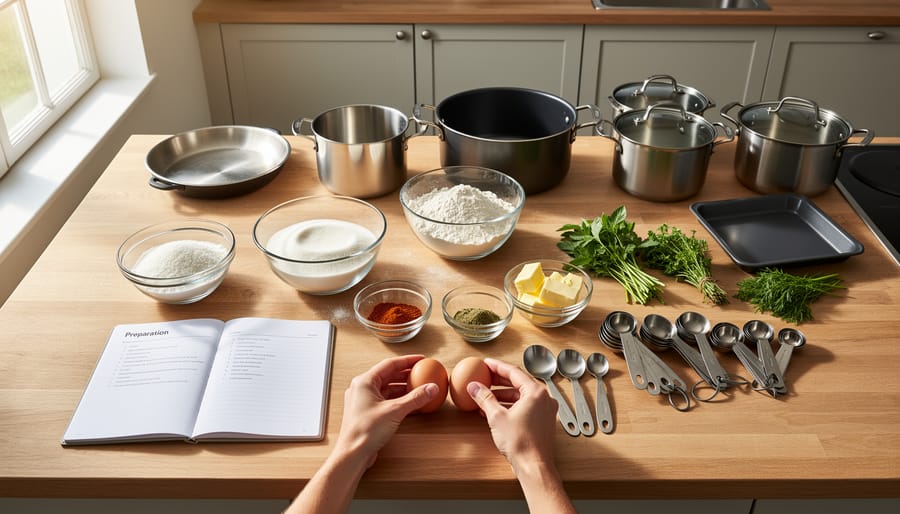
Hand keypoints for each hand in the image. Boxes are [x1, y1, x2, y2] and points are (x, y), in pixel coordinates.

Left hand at [285, 355, 438, 513]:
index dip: (407, 361)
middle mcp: (362, 389)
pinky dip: (398, 399)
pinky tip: (410, 402)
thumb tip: (431, 388)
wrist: (353, 453)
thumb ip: (415, 398)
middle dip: (406, 374)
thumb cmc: (365, 431)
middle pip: (388, 375)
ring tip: (419, 387)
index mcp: (364, 382)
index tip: (421, 359)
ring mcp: (364, 401)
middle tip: (422, 372)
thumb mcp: (395, 411)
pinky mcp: (368, 412)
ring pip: (387, 388)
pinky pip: (386, 400)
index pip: (389, 364)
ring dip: (403, 388)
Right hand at [467, 357, 575, 513]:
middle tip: (484, 378)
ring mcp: (544, 410)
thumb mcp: (496, 417)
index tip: (486, 363)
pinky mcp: (542, 421)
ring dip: (502, 396)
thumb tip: (474, 387)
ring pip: (520, 396)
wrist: (533, 466)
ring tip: (484, 397)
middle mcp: (543, 398)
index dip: (497, 367)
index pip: (513, 372)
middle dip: (498, 381)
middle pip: (518, 383)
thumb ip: (484, 398)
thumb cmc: (521, 443)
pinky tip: (494, 411)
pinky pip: (524, 407)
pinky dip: (509, 406)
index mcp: (535, 392)